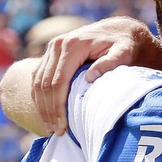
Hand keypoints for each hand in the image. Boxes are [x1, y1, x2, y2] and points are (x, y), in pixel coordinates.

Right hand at [32, 18, 160, 134]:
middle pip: (44, 84)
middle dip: (48, 110)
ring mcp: (52, 48)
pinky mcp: (50, 54)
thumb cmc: (123, 44)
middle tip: (55, 131)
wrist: (118, 30)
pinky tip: (46, 112)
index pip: (58, 81)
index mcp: (72, 45)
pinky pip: (38, 77)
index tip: (62, 126)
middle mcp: (57, 45)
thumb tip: (90, 78)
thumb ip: (110, 63)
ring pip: (37, 81)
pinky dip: (40, 96)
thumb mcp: (123, 52)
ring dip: (41, 106)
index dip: (58, 106)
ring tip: (50, 126)